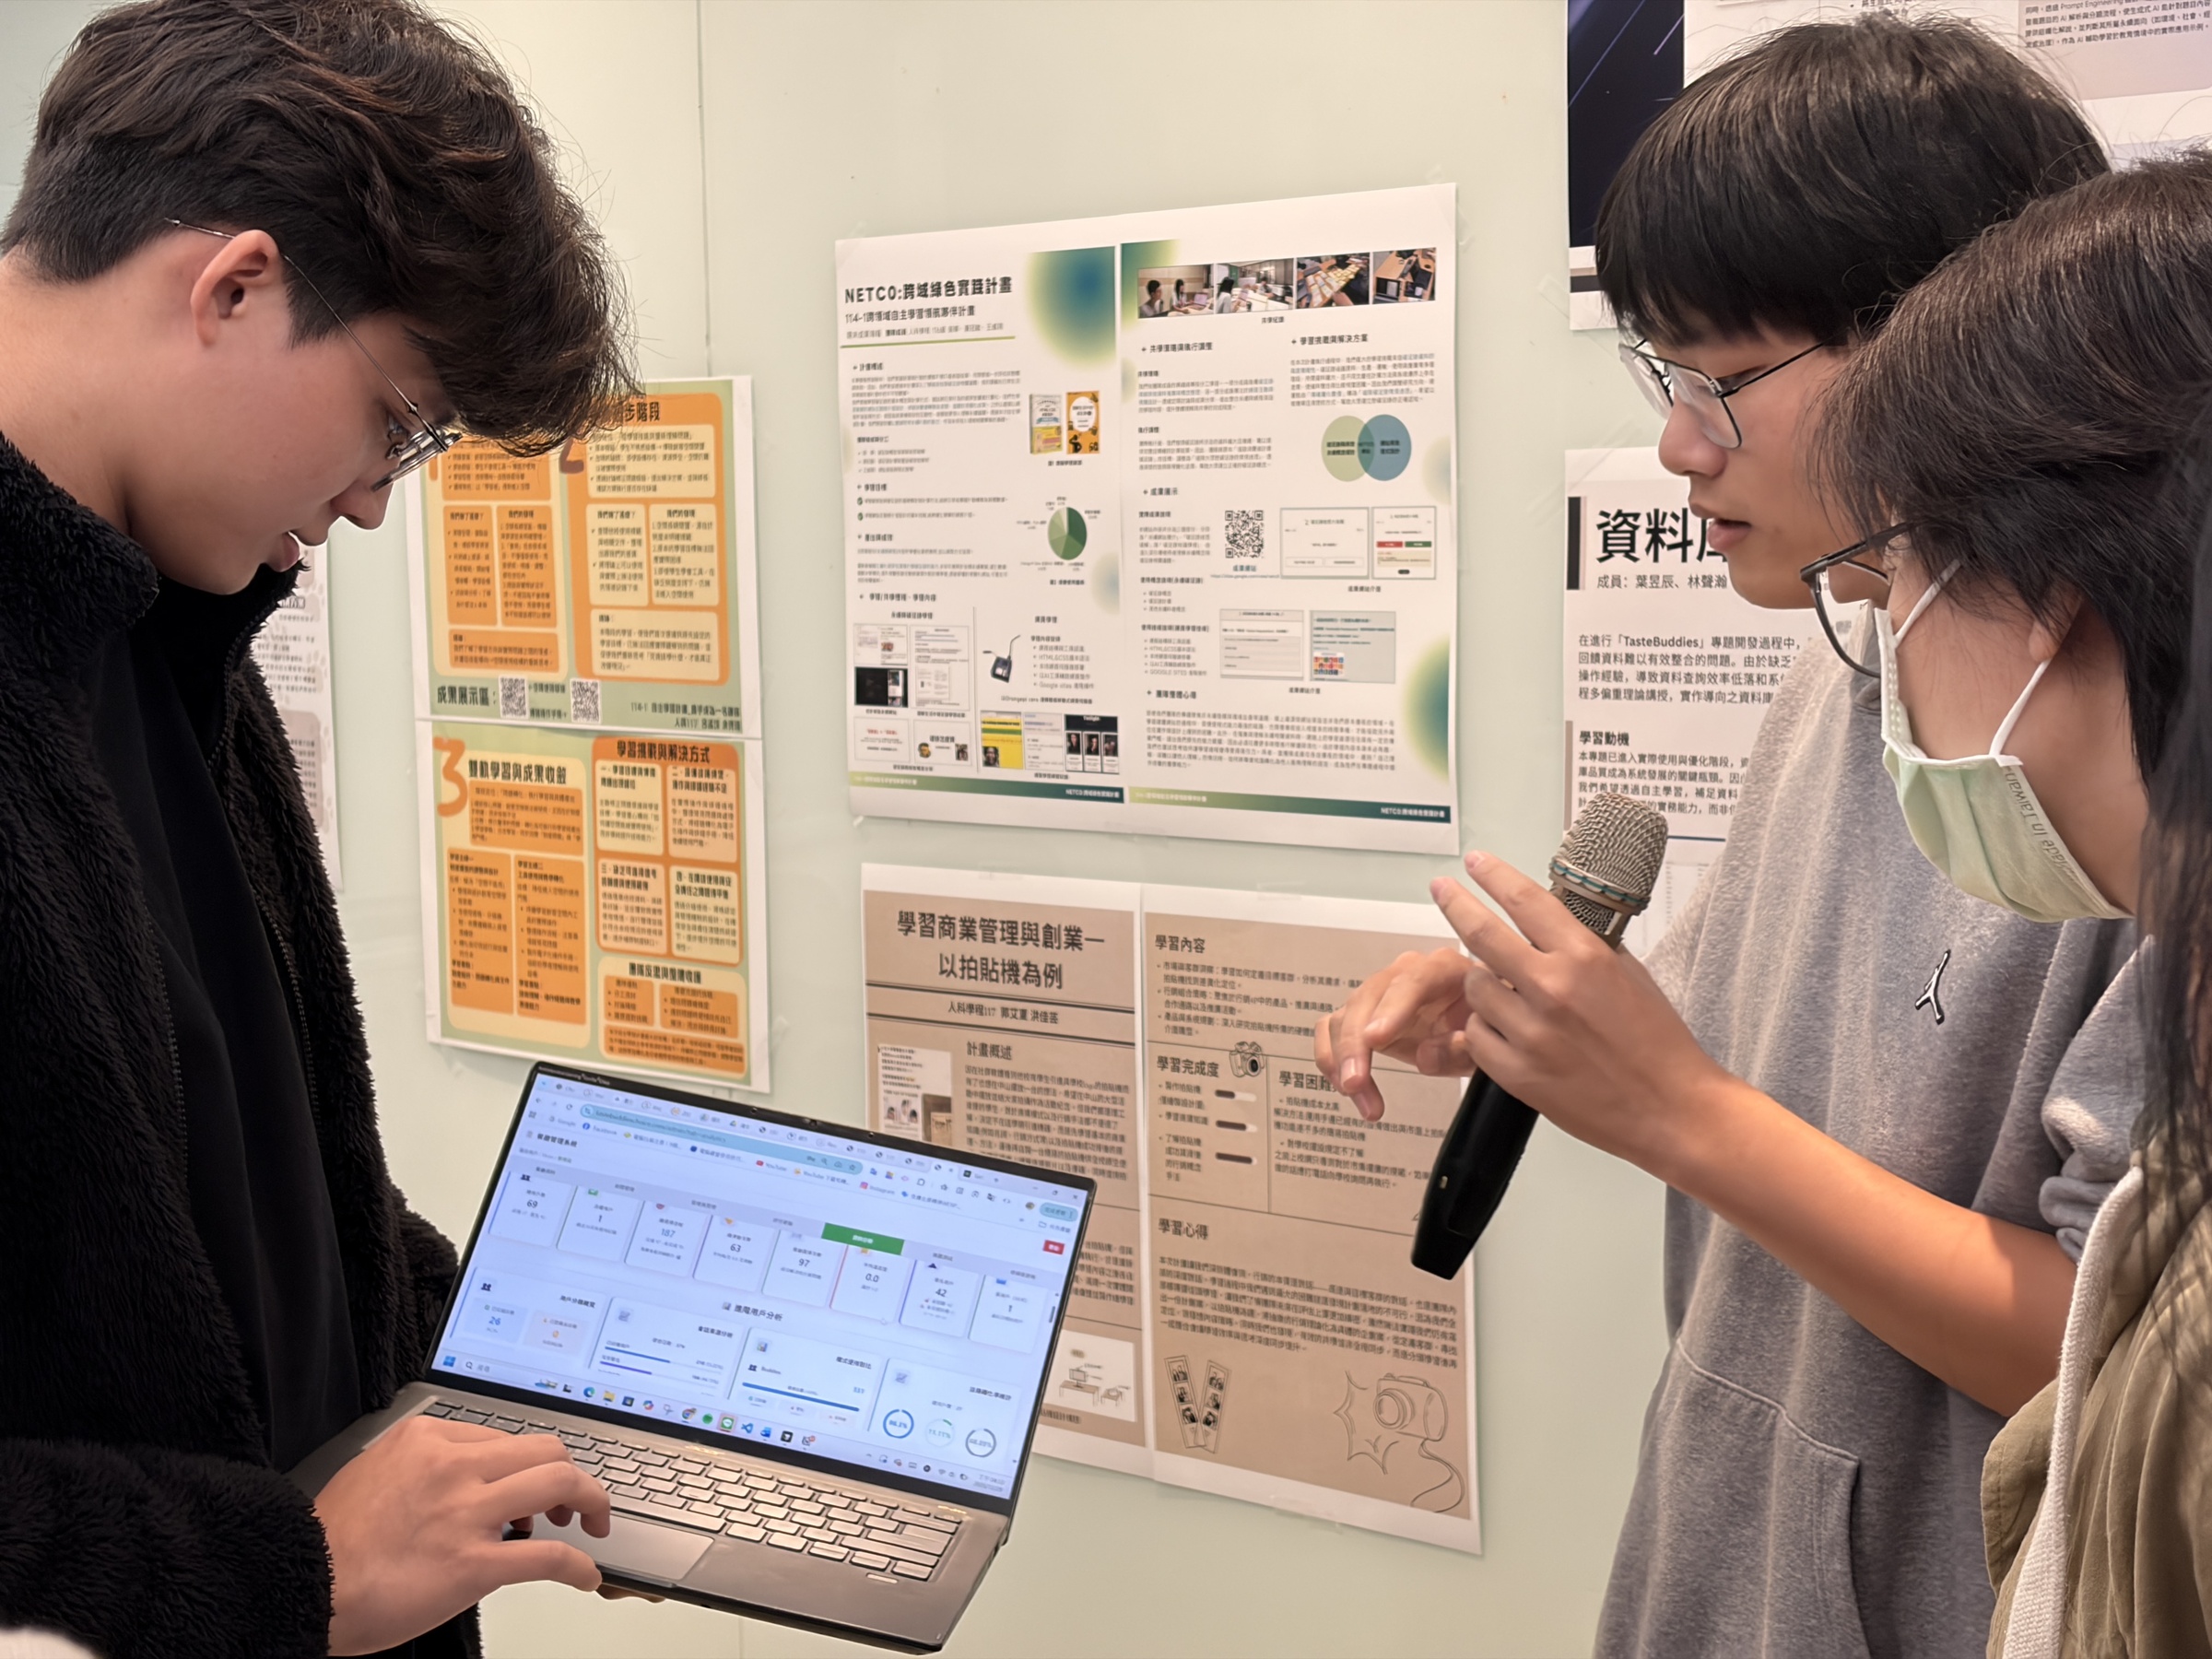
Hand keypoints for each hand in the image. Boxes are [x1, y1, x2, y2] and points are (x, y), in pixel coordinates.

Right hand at [316, 1414, 610, 1654]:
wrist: (301, 1585)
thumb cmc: (330, 1543)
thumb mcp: (374, 1473)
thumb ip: (423, 1469)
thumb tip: (462, 1481)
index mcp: (427, 1440)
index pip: (504, 1438)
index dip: (527, 1466)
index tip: (534, 1487)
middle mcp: (452, 1466)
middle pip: (545, 1449)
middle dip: (571, 1475)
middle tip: (575, 1504)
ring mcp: (466, 1513)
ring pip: (561, 1483)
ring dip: (591, 1503)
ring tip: (592, 1526)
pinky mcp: (473, 1564)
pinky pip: (550, 1557)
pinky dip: (579, 1566)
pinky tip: (586, 1576)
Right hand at [1313, 945, 1474, 1120]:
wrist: (1484, 1025)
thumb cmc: (1489, 1025)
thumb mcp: (1491, 1039)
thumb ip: (1465, 1047)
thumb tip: (1425, 1056)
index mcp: (1444, 969)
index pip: (1412, 981)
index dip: (1391, 1009)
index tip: (1375, 1039)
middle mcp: (1406, 974)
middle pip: (1368, 997)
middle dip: (1355, 1043)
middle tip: (1356, 1082)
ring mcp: (1381, 994)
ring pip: (1345, 1015)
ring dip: (1342, 1059)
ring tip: (1360, 1098)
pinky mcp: (1364, 1016)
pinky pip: (1333, 1030)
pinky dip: (1332, 1060)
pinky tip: (1347, 1088)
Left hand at [1429, 851, 1722, 1176]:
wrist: (1670, 1110)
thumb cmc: (1657, 1043)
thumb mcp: (1630, 975)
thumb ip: (1586, 947)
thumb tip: (1550, 925)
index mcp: (1585, 958)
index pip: (1525, 900)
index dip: (1493, 875)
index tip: (1475, 862)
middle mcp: (1552, 989)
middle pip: (1482, 932)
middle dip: (1456, 903)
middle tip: (1443, 889)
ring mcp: (1530, 1032)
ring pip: (1475, 987)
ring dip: (1481, 981)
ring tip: (1501, 989)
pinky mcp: (1517, 1073)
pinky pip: (1477, 1035)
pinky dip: (1485, 1028)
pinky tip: (1504, 1029)